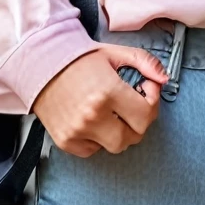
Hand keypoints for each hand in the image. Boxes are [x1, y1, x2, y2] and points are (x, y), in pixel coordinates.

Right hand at [32, 44, 167, 157]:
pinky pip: (94, 150)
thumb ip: (144, 63)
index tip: (145, 90)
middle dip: (139, 120)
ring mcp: (78, 131)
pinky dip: (99, 138)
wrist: (39, 64)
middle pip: (134, 136)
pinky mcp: (66, 141)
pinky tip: (95, 119)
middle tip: (132, 104)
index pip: (146, 116)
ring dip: (120, 131)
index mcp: (108, 92)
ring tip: (113, 112)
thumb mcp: (114, 54)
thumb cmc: (77, 59)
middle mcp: (93, 116)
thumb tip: (164, 78)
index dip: (152, 102)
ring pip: (116, 146)